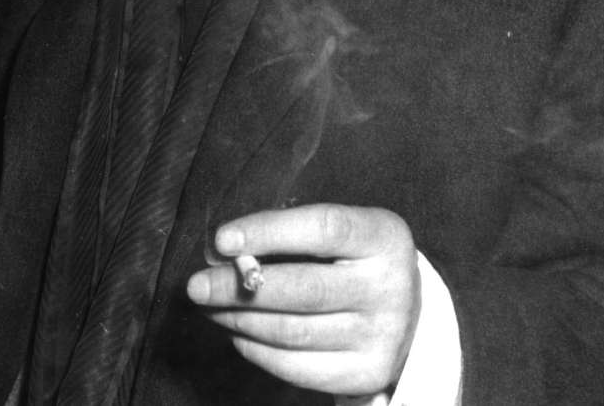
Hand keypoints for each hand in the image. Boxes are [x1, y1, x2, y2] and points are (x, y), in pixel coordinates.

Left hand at [186, 203, 420, 397]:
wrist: (407, 310)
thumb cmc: (354, 257)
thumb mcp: (341, 232)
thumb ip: (294, 234)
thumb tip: (226, 252)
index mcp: (385, 237)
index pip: (323, 228)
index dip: (269, 231)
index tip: (222, 239)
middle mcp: (390, 288)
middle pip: (304, 288)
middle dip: (239, 287)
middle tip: (196, 285)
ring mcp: (381, 336)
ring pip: (293, 332)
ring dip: (240, 320)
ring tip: (210, 307)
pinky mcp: (365, 374)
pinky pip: (296, 367)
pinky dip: (258, 350)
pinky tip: (238, 333)